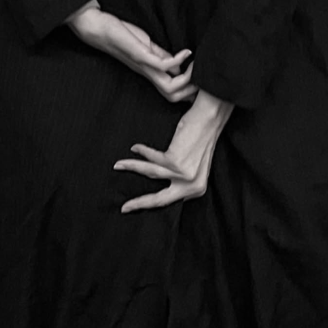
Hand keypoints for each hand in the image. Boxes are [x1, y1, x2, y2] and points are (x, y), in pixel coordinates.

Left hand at [67, 7, 197, 102]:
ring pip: (169, 88)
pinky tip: (186, 52)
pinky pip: (163, 66)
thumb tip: (180, 64)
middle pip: (173, 97)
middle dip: (192, 90)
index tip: (204, 79)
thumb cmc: (123, 36)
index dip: (190, 91)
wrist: (99, 29)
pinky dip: (179, 61)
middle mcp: (149, 74)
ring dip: (188, 78)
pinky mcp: (141, 56)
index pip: (173, 92)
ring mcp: (145, 67)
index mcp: (152, 74)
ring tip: (197, 65)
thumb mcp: (148, 48)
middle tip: (204, 75)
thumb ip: (163, 57)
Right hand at [114, 90, 234, 212]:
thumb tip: (158, 182)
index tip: (135, 204)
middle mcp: (192, 186)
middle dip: (139, 204)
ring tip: (118, 165)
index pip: (169, 200)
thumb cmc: (200, 138)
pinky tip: (135, 148)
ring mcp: (184, 175)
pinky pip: (150, 158)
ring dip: (131, 167)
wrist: (209, 119)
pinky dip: (141, 151)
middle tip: (124, 208)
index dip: (150, 202)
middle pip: (159, 200)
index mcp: (197, 189)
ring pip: (149, 174)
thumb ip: (180, 178)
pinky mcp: (175, 162)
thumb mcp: (193, 164)